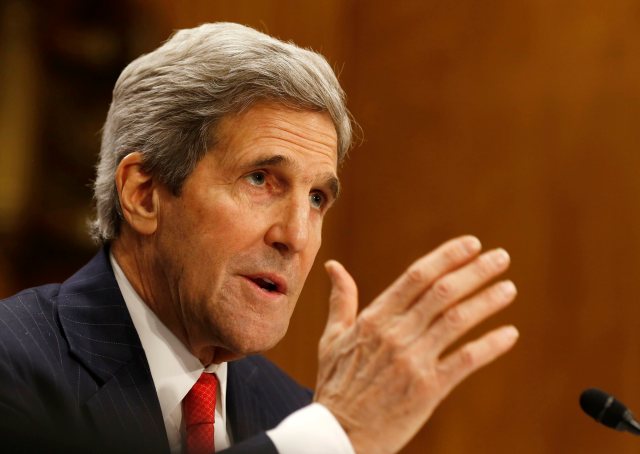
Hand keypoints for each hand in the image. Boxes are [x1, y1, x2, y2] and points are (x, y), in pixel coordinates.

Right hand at [314, 236, 518, 453]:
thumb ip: (341, 300)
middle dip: (475, 270)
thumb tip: (334, 266)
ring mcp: (412, 361)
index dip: (447, 257)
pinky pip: (465, 360)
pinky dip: (490, 345)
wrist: (338, 435)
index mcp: (374, 318)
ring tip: (509, 288)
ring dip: (487, 301)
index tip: (472, 244)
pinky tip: (509, 334)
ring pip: (457, 320)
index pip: (417, 276)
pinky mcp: (428, 389)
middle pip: (442, 292)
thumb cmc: (336, 385)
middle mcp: (395, 334)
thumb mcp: (332, 338)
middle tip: (501, 257)